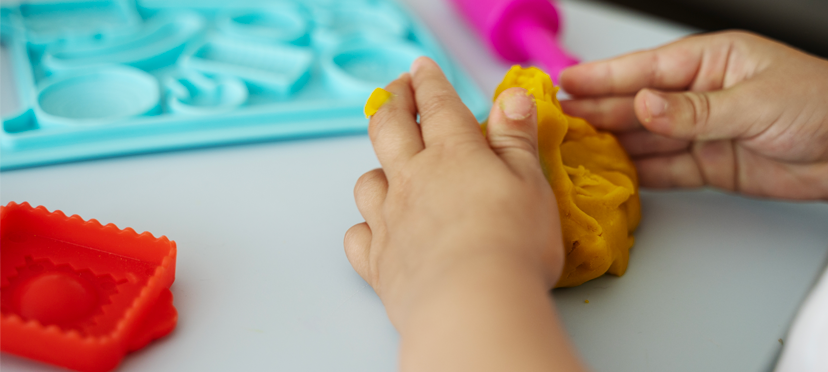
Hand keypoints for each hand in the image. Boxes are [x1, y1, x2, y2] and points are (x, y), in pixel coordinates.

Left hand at [345, 57, 586, 370]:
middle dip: (391, 101)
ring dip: (377, 168)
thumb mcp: (530, 182)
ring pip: (368, 182)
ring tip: (389, 168)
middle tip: (395, 89)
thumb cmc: (511, 243)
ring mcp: (390, 220)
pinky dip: (364, 229)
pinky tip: (376, 232)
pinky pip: (357, 237)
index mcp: (453, 154)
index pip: (436, 104)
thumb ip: (516, 138)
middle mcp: (413, 180)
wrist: (472, 304)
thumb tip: (511, 97)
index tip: (420, 67)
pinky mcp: (378, 262)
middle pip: (389, 127)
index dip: (428, 81)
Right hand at [560, 31, 827, 199]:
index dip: (602, 76)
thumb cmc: (822, 105)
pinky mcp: (709, 166)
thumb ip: (693, 110)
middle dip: (597, 111)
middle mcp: (699, 96)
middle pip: (637, 104)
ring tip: (574, 150)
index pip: (645, 69)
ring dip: (612, 144)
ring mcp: (701, 132)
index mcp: (709, 63)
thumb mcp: (754, 101)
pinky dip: (640, 175)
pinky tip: (613, 175)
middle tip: (559, 119)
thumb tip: (644, 105)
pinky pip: (665, 170)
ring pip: (646, 139)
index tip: (566, 82)